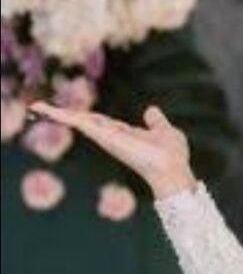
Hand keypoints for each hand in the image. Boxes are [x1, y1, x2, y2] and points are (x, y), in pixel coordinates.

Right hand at [27, 101, 196, 200]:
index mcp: (123, 134)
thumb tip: (150, 110)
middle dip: (63, 115)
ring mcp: (108, 138)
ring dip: (59, 114)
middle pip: (84, 122)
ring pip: (80, 122)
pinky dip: (66, 117)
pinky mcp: (106, 138)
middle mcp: (112, 137)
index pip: (99, 122)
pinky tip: (50, 110)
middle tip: (39, 107)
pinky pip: (83, 123)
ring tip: (38, 105)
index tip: (67, 111)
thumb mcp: (164, 130)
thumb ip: (155, 121)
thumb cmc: (172, 154)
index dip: (83, 115)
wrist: (173, 168)